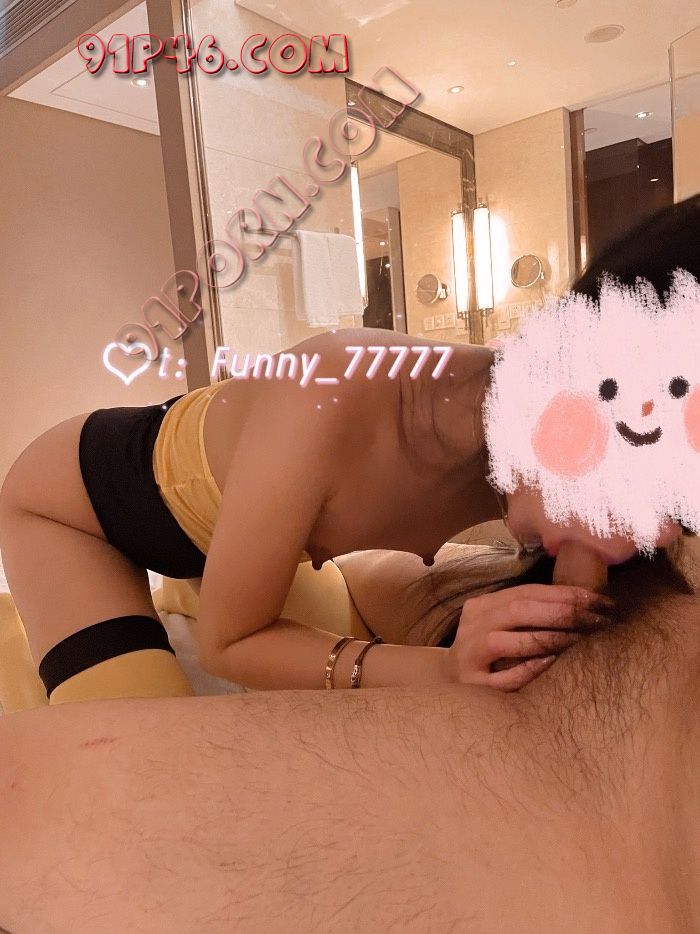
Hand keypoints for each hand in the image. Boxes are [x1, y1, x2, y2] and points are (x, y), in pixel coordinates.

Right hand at [444, 584, 612, 690]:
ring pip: (506, 642)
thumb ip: (528, 613)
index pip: (527, 592)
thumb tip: (584, 604)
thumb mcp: (500, 624)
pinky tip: (551, 663)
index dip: (565, 594)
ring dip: (547, 639)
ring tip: (580, 639)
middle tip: (598, 619)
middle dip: (562, 612)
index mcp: (483, 605)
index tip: (600, 600)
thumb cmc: (487, 651)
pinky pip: (503, 677)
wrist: (446, 680)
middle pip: (518, 610)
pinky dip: (528, 668)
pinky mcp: (472, 685)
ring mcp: (469, 655)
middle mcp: (472, 625)